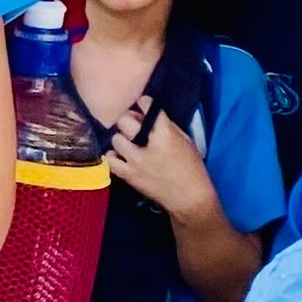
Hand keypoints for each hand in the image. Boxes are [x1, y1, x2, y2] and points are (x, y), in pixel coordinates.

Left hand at [103, 101, 220, 221]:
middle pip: (125, 120)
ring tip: (128, 143)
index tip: (142, 105)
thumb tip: (147, 115)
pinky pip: (109, 160)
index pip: (147, 106)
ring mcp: (135, 161)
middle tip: (133, 125)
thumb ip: (166, 126)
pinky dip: (112, 156)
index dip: (143, 103)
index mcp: (166, 133)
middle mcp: (148, 144)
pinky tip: (119, 156)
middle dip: (128, 120)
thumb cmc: (191, 167)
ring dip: (121, 139)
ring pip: (115, 139)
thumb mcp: (184, 140)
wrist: (188, 198)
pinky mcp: (128, 175)